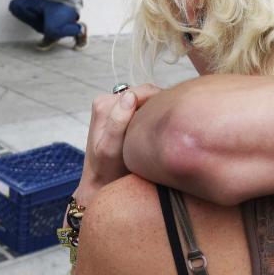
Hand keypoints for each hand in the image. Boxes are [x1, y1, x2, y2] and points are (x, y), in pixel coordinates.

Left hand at [74, 84, 162, 207]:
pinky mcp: (119, 113)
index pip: (142, 91)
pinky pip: (142, 108)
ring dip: (156, 111)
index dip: (161, 101)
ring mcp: (113, 106)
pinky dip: (152, 116)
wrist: (100, 183)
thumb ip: (118, 121)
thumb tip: (130, 96)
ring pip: (145, 101)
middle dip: (159, 106)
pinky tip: (156, 131)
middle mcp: (107, 100)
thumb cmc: (107, 170)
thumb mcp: (110, 148)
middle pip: (145, 94)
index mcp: (104, 104)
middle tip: (171, 125)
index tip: (173, 118)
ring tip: (164, 129)